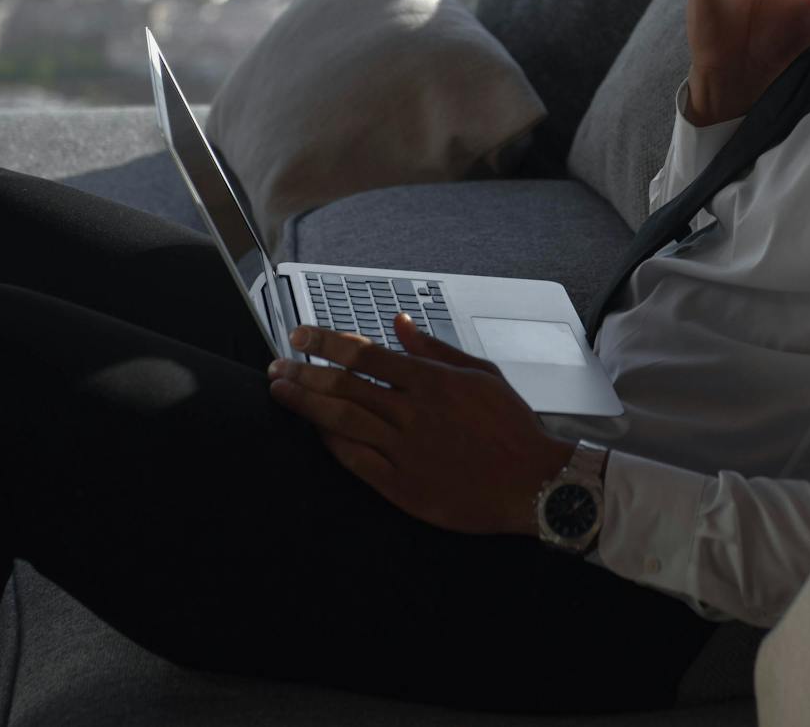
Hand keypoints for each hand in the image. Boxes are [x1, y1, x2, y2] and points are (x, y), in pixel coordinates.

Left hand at [267, 314, 574, 536]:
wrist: (531, 482)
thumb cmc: (511, 428)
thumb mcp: (480, 374)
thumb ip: (434, 348)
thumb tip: (399, 324)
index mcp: (432, 381)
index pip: (365, 354)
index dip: (326, 342)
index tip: (301, 336)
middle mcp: (413, 412)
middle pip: (344, 386)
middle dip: (303, 372)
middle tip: (278, 365)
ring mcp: (405, 450)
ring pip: (342, 421)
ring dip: (306, 404)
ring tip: (281, 392)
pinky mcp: (401, 485)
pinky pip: (355, 460)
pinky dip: (331, 443)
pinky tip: (315, 432)